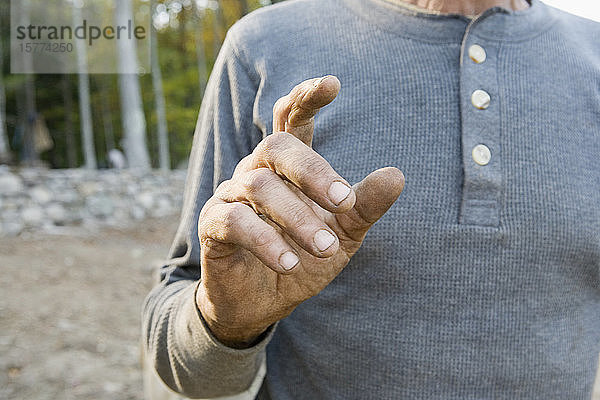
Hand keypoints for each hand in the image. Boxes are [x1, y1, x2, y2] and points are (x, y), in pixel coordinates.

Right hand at [196, 76, 404, 347]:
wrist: (263, 303)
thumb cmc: (303, 259)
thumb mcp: (342, 235)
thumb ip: (363, 206)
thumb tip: (396, 175)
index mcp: (287, 168)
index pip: (291, 120)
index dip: (306, 98)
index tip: (332, 84)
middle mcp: (256, 171)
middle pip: (276, 145)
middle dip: (313, 171)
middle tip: (343, 202)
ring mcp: (231, 195)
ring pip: (258, 185)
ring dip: (296, 217)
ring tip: (324, 246)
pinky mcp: (212, 225)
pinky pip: (234, 221)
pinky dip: (265, 241)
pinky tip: (289, 264)